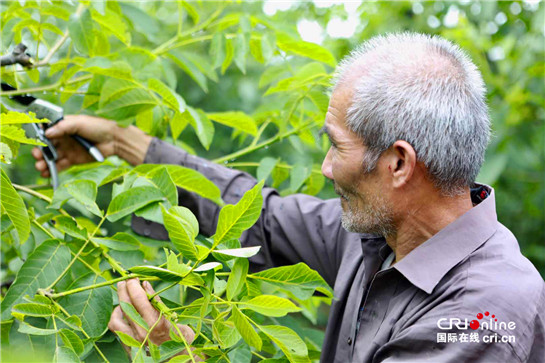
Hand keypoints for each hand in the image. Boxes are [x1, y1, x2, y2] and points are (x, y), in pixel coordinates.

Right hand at [32, 115, 151, 176]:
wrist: (115, 140)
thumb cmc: (98, 126)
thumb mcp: (79, 122)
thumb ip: (63, 127)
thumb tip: (47, 133)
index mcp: (63, 127)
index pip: (46, 132)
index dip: (39, 138)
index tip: (34, 142)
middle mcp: (63, 138)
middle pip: (46, 146)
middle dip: (39, 152)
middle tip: (37, 156)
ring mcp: (68, 149)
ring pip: (52, 157)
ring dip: (44, 162)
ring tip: (40, 167)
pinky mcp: (73, 160)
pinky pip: (60, 165)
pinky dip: (53, 169)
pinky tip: (46, 173)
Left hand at [108, 279, 194, 352]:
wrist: (178, 360)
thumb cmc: (181, 338)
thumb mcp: (175, 318)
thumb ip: (158, 302)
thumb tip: (145, 284)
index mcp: (155, 323)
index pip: (138, 299)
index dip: (133, 285)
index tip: (133, 277)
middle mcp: (141, 332)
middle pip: (125, 305)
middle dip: (123, 289)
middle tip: (126, 281)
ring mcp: (133, 341)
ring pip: (116, 319)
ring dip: (118, 306)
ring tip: (124, 299)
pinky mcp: (129, 347)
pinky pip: (116, 330)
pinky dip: (118, 318)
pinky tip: (124, 314)